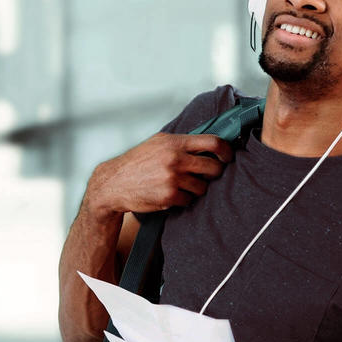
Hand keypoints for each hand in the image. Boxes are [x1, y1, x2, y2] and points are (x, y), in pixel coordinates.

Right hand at [82, 133, 232, 219]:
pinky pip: (189, 199)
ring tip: (182, 185)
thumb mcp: (158, 143)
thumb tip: (208, 143)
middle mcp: (175, 159)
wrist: (113, 183)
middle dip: (214, 173)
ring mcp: (173, 178)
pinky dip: (184, 198)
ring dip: (196, 188)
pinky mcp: (169, 196)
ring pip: (202, 186)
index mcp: (174, 142)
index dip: (226, 151)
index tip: (228, 157)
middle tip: (208, 175)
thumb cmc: (136, 162)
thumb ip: (181, 142)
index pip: (213, 142)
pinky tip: (171, 193)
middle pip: (213, 167)